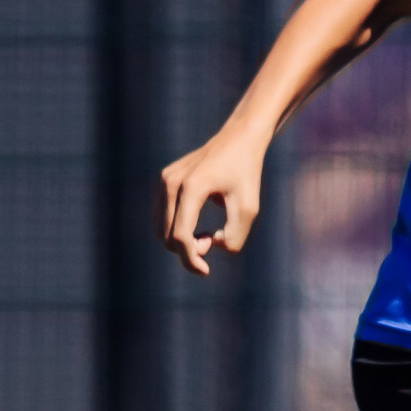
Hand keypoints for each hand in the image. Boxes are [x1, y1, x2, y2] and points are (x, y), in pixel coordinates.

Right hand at [160, 131, 265, 275]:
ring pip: (161, 228)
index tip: (206, 271)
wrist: (238, 140)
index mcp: (192, 188)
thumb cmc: (246, 173)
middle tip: (214, 242)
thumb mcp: (249, 207)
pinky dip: (176, 229)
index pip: (180, 235)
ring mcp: (163, 180)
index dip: (190, 259)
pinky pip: (162, 217)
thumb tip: (213, 246)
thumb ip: (236, 235)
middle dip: (188, 250)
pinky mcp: (163, 181)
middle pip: (166, 236)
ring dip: (181, 241)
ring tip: (207, 236)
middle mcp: (171, 182)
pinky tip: (198, 227)